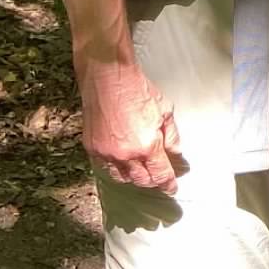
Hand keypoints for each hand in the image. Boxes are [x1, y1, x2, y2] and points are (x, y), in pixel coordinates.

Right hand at [79, 59, 183, 192]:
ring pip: (122, 177)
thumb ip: (171, 136)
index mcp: (147, 146)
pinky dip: (115, 168)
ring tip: (140, 169)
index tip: (171, 189)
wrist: (108, 78)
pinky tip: (122, 161)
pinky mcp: (92, 148)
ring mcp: (106, 153)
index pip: (160, 174)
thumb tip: (175, 153)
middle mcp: (125, 155)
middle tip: (157, 176)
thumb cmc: (137, 90)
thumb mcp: (165, 111)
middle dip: (151, 180)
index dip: (168, 184)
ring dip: (133, 176)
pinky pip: (105, 167)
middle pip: (141, 180)